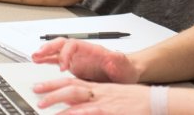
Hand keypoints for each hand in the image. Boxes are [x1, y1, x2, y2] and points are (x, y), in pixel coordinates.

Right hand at [31, 38, 138, 83]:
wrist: (125, 74)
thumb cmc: (124, 69)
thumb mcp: (123, 66)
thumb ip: (118, 60)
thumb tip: (113, 56)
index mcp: (92, 50)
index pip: (74, 45)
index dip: (66, 54)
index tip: (62, 67)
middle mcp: (82, 53)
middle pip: (62, 44)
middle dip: (49, 48)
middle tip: (39, 55)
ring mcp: (77, 59)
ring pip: (57, 51)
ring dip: (45, 52)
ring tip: (34, 57)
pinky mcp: (74, 67)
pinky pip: (57, 60)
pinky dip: (47, 60)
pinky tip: (38, 61)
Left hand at [33, 79, 151, 113]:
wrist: (157, 102)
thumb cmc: (138, 102)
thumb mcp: (114, 98)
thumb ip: (97, 101)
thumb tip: (78, 108)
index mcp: (100, 89)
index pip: (72, 82)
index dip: (54, 84)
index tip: (39, 87)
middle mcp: (100, 93)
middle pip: (71, 88)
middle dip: (51, 91)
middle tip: (36, 95)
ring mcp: (106, 102)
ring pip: (78, 98)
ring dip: (59, 102)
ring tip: (44, 107)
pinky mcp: (112, 111)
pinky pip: (93, 111)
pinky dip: (81, 113)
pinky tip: (71, 114)